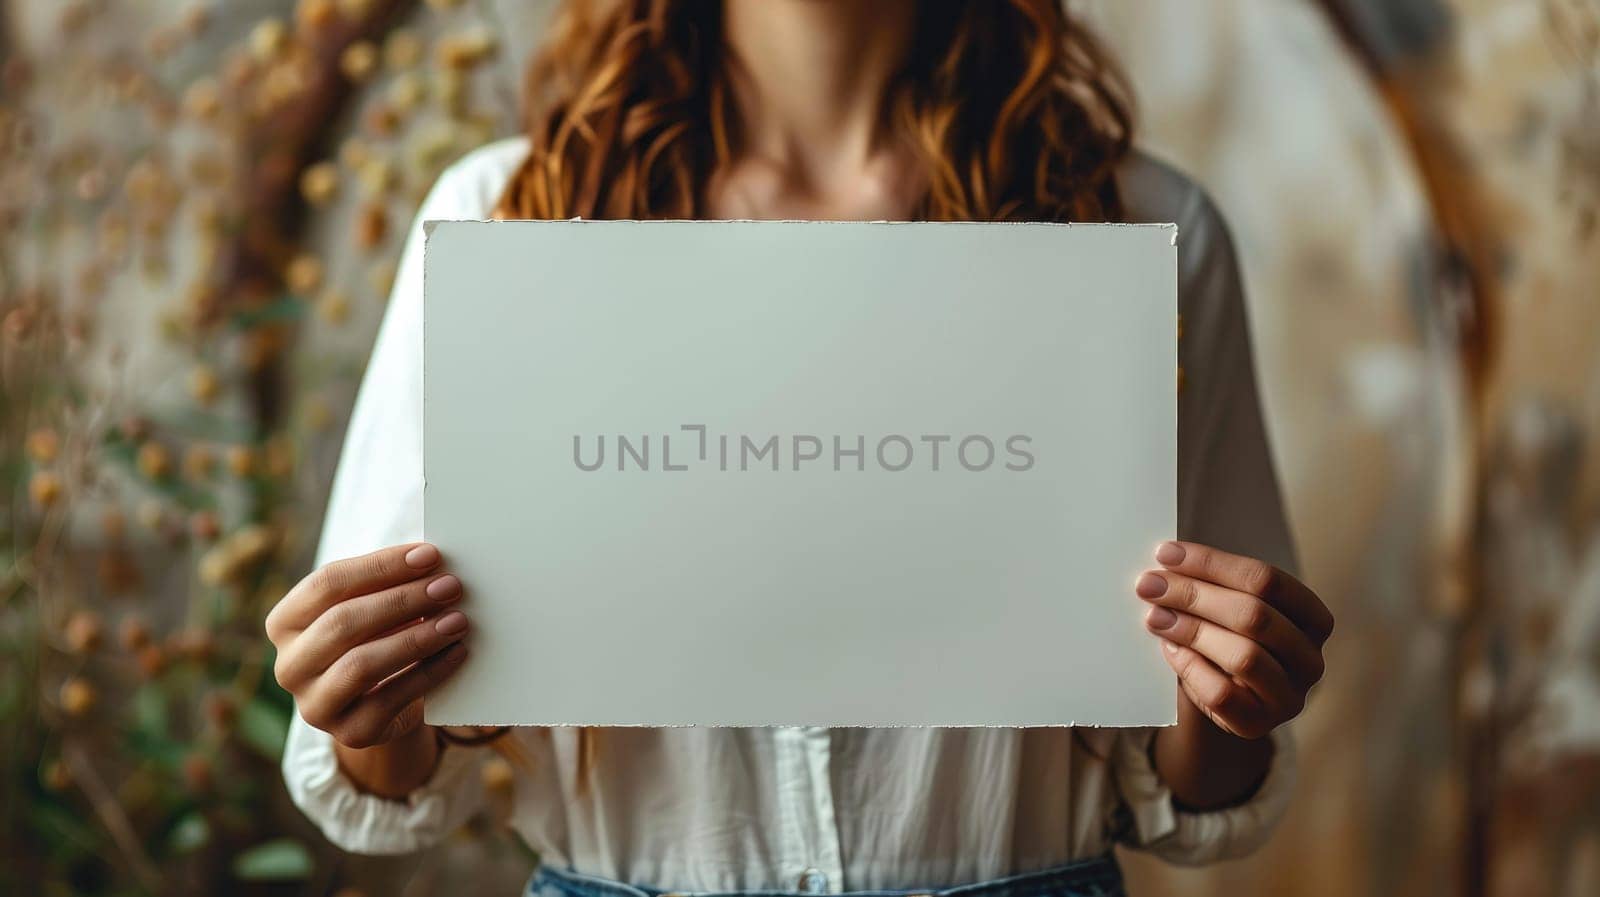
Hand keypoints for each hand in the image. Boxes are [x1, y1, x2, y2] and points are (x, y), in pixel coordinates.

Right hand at [266, 543, 468, 748]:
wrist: (380, 705)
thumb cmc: (376, 639)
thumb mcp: (372, 609)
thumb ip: (388, 584)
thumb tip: (433, 560)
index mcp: (285, 623)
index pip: (326, 584)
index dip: (380, 567)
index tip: (429, 555)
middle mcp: (290, 666)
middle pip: (342, 623)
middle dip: (402, 600)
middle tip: (450, 586)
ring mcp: (315, 704)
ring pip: (361, 665)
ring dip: (416, 638)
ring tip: (457, 620)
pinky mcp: (349, 733)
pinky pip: (390, 700)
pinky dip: (429, 673)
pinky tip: (457, 651)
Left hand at [1137, 540, 1332, 739]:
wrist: (1222, 694)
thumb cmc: (1228, 639)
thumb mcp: (1228, 608)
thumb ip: (1210, 586)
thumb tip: (1165, 564)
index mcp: (1313, 617)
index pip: (1266, 579)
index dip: (1213, 563)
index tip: (1166, 554)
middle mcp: (1310, 658)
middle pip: (1254, 615)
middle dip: (1194, 595)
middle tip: (1150, 585)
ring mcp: (1289, 696)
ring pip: (1244, 655)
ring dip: (1191, 630)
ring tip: (1154, 616)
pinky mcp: (1259, 724)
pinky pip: (1222, 693)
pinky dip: (1190, 666)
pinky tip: (1169, 649)